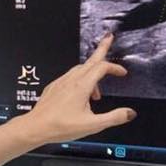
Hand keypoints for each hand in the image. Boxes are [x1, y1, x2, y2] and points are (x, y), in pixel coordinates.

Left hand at [0, 32, 135, 165]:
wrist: (36, 127)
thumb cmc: (60, 126)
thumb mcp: (92, 125)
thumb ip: (113, 118)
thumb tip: (129, 113)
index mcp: (82, 86)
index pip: (102, 67)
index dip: (114, 68)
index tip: (122, 73)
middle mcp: (71, 80)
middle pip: (90, 60)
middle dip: (102, 49)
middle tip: (108, 38)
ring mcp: (61, 82)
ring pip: (80, 70)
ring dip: (92, 74)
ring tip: (97, 93)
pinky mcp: (54, 87)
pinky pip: (70, 78)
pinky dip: (80, 81)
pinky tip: (80, 96)